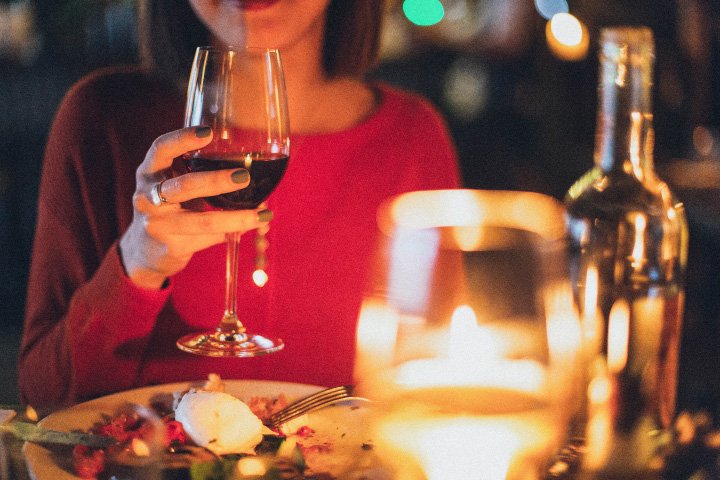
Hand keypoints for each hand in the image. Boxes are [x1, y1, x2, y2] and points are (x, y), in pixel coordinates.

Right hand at [119, 126, 271, 289]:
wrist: (145, 251)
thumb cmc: (170, 207)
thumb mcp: (173, 184)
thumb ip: (197, 171)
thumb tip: (249, 167)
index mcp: (149, 172)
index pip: (161, 150)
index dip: (182, 139)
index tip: (208, 132)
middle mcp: (147, 196)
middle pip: (184, 186)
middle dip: (216, 181)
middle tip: (244, 176)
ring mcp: (157, 224)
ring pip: (201, 221)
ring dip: (234, 218)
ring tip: (261, 215)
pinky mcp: (171, 247)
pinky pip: (207, 239)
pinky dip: (229, 233)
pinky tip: (246, 230)